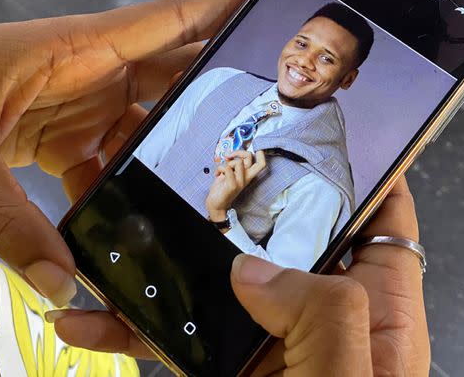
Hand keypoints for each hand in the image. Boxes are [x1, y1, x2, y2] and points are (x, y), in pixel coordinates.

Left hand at [0, 0, 252, 306]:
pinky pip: (112, 158)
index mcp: (72, 47)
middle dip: (222, 87)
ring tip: (229, 174)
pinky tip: (145, 216)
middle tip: (278, 109)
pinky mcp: (63, 136)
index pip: (163, 20)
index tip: (276, 3)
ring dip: (181, 144)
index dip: (222, 10)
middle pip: (172, 72)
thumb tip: (62, 280)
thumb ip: (4, 218)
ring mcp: (79, 103)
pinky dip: (129, 184)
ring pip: (148, 119)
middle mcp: (88, 69)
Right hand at [48, 174, 428, 376]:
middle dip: (229, 194)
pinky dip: (131, 327)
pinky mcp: (223, 372)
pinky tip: (83, 321)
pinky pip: (175, 337)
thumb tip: (253, 269)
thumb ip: (325, 319)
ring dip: (160, 258)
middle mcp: (321, 313)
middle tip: (174, 156)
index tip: (306, 113)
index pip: (380, 209)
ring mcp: (266, 343)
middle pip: (280, 228)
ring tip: (105, 234)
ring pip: (213, 279)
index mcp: (377, 306)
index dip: (357, 156)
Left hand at [206, 150, 266, 220]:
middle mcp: (246, 178)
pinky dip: (219, 169)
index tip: (249, 148)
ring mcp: (240, 182)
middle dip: (239, 151)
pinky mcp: (232, 185)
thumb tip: (231, 154)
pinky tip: (217, 175)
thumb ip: (233, 165)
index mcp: (248, 175)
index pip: (261, 164)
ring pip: (237, 162)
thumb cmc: (222, 188)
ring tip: (222, 170)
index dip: (260, 153)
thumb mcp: (230, 174)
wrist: (216, 204)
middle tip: (229, 156)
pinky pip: (227, 168)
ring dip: (226, 163)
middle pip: (250, 157)